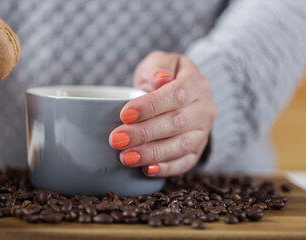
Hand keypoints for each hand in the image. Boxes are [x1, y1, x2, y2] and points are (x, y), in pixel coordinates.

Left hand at [109, 51, 215, 176]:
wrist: (183, 93)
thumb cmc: (164, 77)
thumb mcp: (160, 62)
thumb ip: (158, 67)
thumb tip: (160, 80)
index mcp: (195, 83)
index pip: (175, 94)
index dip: (150, 106)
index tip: (125, 114)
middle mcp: (203, 108)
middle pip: (176, 123)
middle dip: (144, 133)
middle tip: (117, 140)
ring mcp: (202, 131)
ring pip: (181, 146)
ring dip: (152, 154)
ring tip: (126, 157)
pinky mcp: (197, 149)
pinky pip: (186, 162)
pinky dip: (166, 168)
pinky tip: (146, 170)